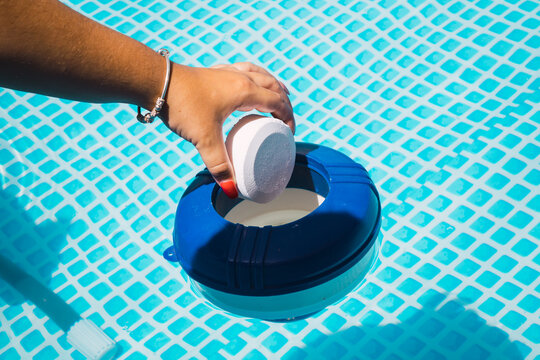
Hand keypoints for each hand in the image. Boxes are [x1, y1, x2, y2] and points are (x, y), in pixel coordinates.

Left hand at [160, 62, 294, 197]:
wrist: (158, 82)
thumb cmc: (183, 106)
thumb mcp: (204, 139)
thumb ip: (219, 166)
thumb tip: (231, 190)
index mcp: (244, 91)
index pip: (277, 101)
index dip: (288, 116)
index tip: (289, 132)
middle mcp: (240, 78)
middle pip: (272, 86)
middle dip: (284, 101)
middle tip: (286, 118)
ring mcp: (226, 72)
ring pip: (259, 74)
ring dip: (272, 85)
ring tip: (278, 93)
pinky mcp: (214, 72)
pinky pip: (243, 70)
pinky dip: (253, 76)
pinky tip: (247, 81)